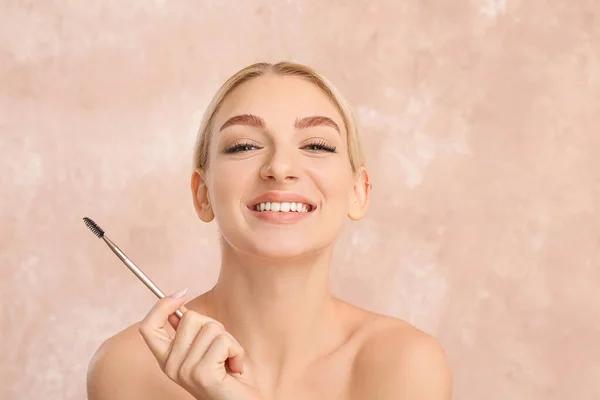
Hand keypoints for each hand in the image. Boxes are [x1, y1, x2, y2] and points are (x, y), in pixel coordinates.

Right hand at [138, 289, 261, 399]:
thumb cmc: (227, 376)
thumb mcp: (204, 349)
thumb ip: (189, 331)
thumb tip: (178, 303)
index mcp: (166, 359)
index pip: (148, 327)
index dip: (162, 305)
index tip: (181, 293)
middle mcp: (171, 367)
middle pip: (190, 318)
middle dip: (215, 326)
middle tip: (222, 349)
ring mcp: (185, 371)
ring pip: (210, 328)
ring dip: (230, 341)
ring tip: (229, 361)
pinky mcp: (202, 374)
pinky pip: (223, 341)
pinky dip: (237, 351)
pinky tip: (235, 368)